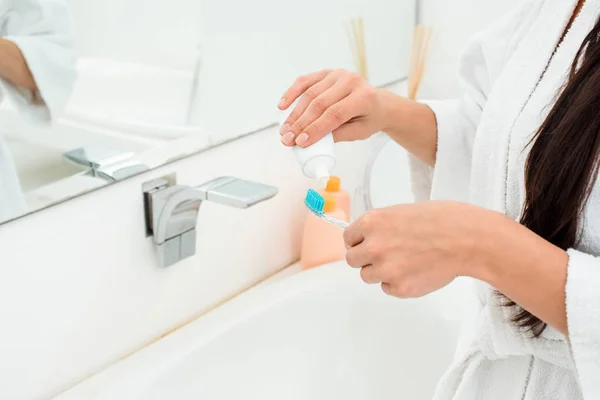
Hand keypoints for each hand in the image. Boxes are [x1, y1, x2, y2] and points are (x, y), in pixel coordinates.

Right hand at [278, 69, 387, 147]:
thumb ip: (337, 135)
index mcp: (364, 97)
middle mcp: (351, 81)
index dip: (316, 129)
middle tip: (287, 139)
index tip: (300, 142)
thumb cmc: (368, 120)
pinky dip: (292, 93)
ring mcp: (337, 74)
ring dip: (294, 114)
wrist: (377, 103)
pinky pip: (305, 81)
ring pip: (310, 94)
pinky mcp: (326, 72)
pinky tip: (282, 106)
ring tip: (284, 130)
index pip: (335, 114)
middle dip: (301, 124)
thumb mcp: (358, 132)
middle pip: (320, 104)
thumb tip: (310, 140)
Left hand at [344, 201, 494, 297]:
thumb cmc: (442, 220)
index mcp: (372, 223)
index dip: (359, 242)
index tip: (367, 244)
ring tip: (404, 262)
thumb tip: (368, 237)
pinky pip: (387, 289)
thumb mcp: (402, 212)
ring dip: (380, 272)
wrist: (468, 239)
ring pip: (368, 276)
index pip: (348, 238)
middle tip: (386, 255)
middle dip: (366, 258)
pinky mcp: (400, 288)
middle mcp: (373, 246)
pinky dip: (397, 284)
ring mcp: (385, 269)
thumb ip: (381, 226)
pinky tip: (415, 271)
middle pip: (353, 260)